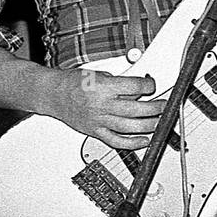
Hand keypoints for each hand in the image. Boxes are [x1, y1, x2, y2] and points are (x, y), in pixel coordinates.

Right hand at [48, 70, 164, 149]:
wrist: (53, 94)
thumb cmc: (73, 82)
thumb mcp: (99, 73)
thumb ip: (119, 82)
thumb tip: (138, 88)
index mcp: (104, 87)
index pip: (135, 87)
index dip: (149, 85)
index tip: (153, 84)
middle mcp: (102, 105)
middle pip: (136, 109)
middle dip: (155, 108)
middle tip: (164, 105)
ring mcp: (98, 120)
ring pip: (130, 127)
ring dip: (149, 126)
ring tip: (159, 122)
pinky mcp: (95, 131)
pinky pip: (116, 141)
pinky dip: (132, 143)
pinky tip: (144, 141)